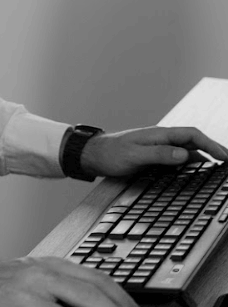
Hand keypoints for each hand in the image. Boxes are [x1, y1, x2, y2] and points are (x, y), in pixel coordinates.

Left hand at [80, 126, 227, 178]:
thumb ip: (159, 154)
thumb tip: (184, 155)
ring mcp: (158, 147)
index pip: (191, 134)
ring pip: (187, 150)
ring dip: (203, 157)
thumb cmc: (110, 153)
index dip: (211, 144)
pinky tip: (196, 171)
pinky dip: (190, 163)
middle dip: (213, 150)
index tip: (225, 156)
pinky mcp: (153, 156)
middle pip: (193, 142)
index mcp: (159, 134)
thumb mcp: (134, 155)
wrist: (92, 154)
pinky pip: (177, 158)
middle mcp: (161, 139)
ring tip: (218, 168)